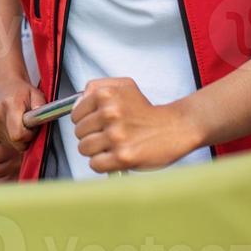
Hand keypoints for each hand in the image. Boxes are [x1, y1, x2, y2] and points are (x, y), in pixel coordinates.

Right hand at [0, 77, 44, 151]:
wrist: (3, 84)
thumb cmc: (21, 89)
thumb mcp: (36, 93)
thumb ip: (40, 106)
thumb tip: (43, 118)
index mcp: (10, 106)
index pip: (18, 135)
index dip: (29, 135)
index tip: (33, 127)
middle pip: (15, 142)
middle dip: (26, 138)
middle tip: (30, 126)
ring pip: (12, 144)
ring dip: (20, 138)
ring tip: (21, 123)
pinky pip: (6, 142)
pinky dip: (13, 138)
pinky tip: (15, 126)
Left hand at [71, 77, 203, 172]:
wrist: (175, 127)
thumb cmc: (146, 110)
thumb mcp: (123, 86)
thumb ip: (95, 88)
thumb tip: (76, 104)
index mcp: (106, 95)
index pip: (75, 115)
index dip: (85, 121)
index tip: (98, 123)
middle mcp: (109, 113)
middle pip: (79, 133)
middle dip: (92, 136)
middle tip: (109, 135)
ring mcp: (116, 136)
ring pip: (84, 149)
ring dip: (97, 151)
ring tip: (113, 146)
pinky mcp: (123, 157)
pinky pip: (95, 164)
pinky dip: (103, 164)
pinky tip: (115, 157)